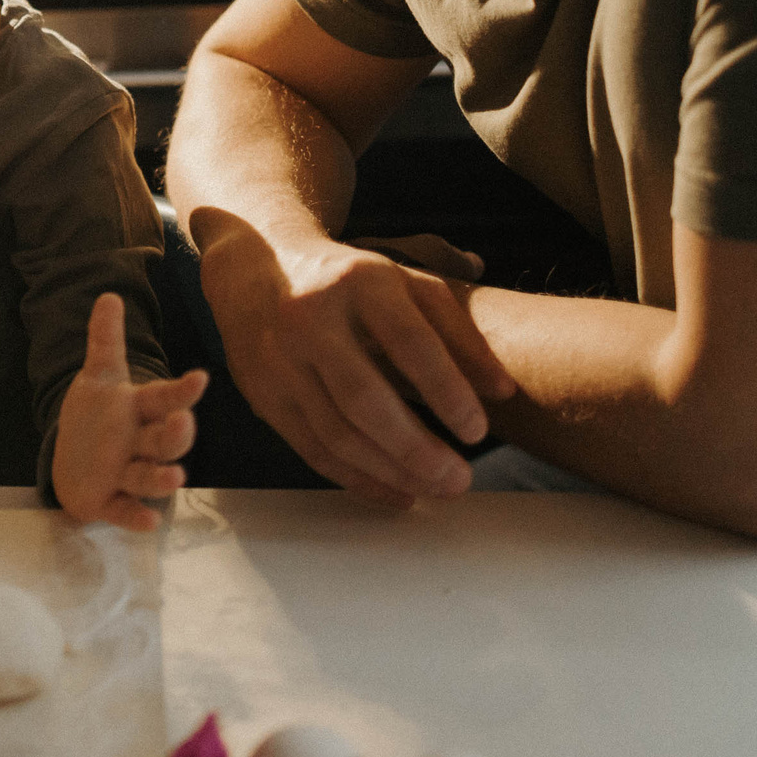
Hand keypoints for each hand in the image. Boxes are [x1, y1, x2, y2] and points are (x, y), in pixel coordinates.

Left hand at [52, 293, 208, 532]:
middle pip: (165, 440)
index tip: (200, 377)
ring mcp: (126, 473)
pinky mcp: (109, 501)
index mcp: (139, 410)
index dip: (181, 391)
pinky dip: (136, 517)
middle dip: (176, 434)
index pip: (164, 398)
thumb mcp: (98, 377)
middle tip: (183, 423)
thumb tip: (108, 295)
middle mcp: (139, 443)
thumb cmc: (96, 419)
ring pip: (150, 476)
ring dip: (162, 479)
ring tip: (175, 477)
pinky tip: (150, 523)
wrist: (72, 461)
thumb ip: (105, 340)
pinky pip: (126, 511)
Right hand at [200, 224, 516, 505]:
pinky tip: (394, 490)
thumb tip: (501, 391)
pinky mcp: (262, 393)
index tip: (477, 431)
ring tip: (435, 488)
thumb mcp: (405, 282)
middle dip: (416, 449)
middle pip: (365, 399)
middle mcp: (310, 318)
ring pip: (336, 433)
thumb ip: (457, 331)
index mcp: (358, 282)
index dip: (448, 392)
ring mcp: (279, 359)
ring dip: (391, 472)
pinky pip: (311, 448)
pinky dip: (357, 479)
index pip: (410, 343)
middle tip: (459, 479)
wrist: (255, 265)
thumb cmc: (346, 281)